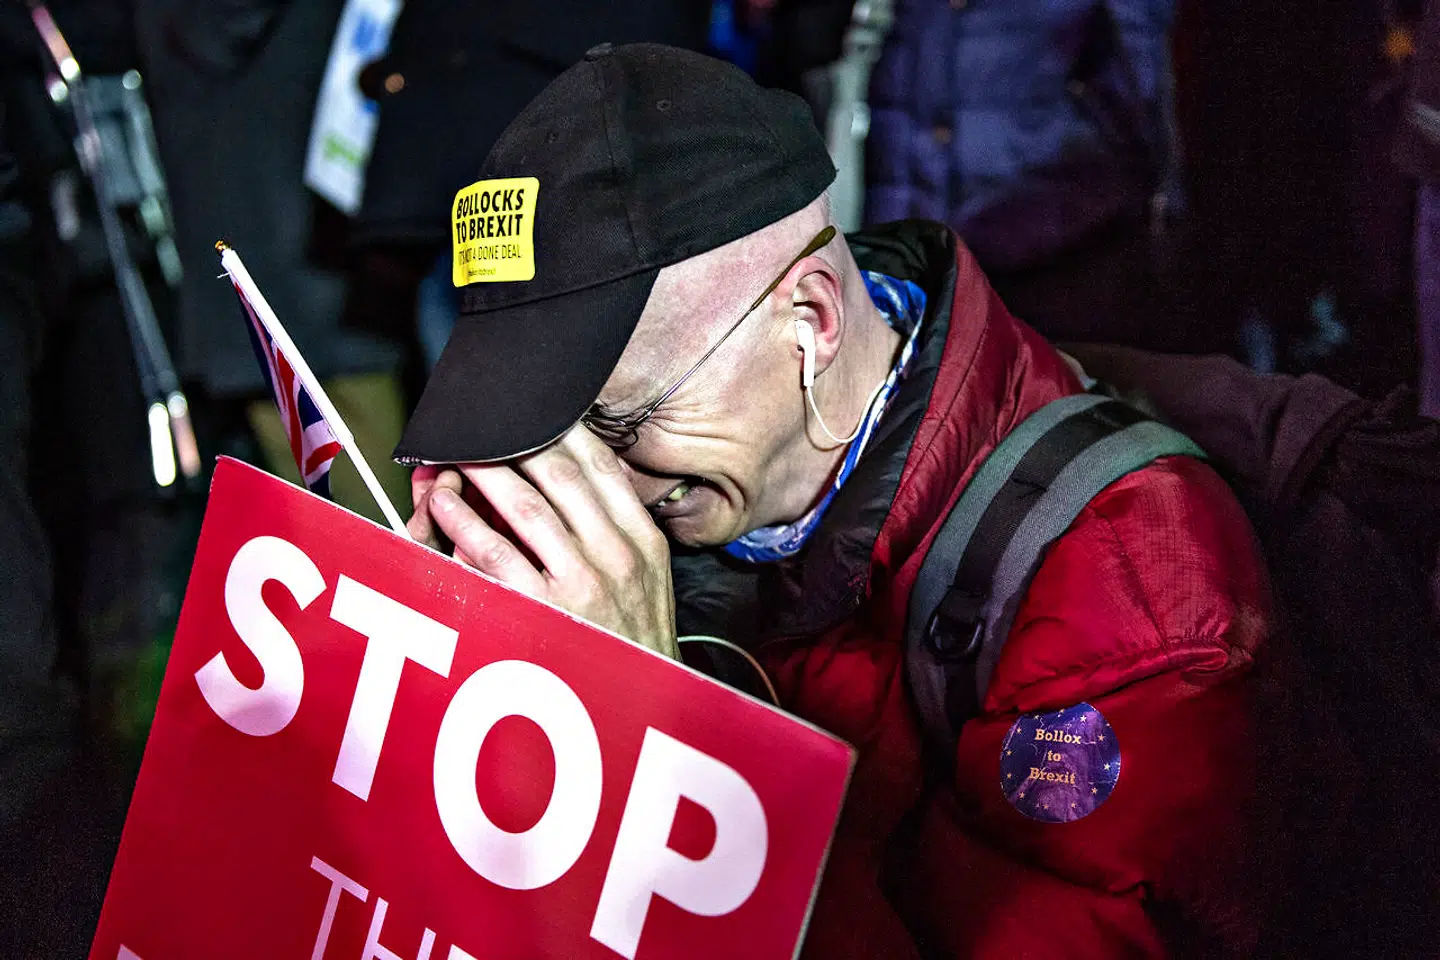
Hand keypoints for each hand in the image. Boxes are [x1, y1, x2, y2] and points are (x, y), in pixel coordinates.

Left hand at [407, 425, 677, 658]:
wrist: (638, 712)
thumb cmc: (634, 642)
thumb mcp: (647, 580)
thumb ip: (617, 529)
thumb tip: (574, 478)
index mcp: (641, 539)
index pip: (599, 464)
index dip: (560, 426)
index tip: (531, 403)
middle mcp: (614, 553)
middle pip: (558, 472)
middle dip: (516, 437)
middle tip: (483, 418)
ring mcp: (579, 583)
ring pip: (523, 505)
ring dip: (484, 470)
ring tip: (456, 449)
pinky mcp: (541, 611)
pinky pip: (493, 553)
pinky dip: (463, 521)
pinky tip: (444, 502)